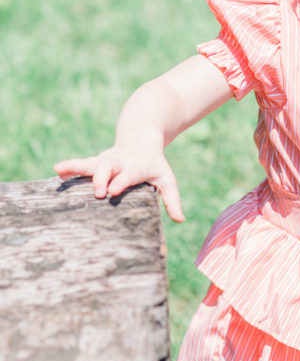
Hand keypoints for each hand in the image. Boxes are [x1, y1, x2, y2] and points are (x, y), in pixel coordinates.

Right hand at [54, 143, 184, 221]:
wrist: (142, 140)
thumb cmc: (155, 166)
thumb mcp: (167, 180)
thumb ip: (172, 199)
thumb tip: (180, 220)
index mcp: (139, 166)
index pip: (130, 173)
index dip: (122, 181)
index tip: (114, 191)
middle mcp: (121, 161)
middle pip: (108, 166)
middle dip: (101, 178)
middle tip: (97, 193)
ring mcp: (106, 160)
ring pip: (91, 162)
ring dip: (77, 168)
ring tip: (62, 174)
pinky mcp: (96, 160)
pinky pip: (81, 163)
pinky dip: (70, 166)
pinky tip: (57, 170)